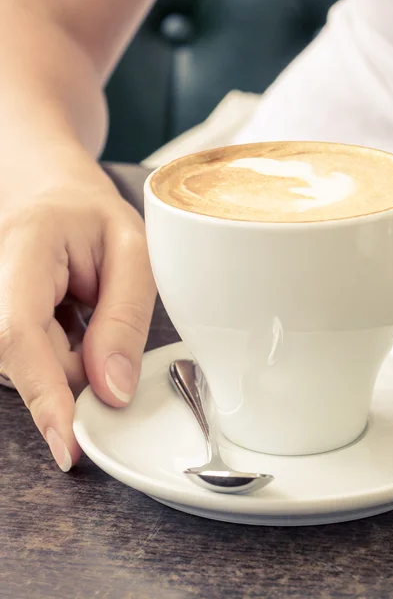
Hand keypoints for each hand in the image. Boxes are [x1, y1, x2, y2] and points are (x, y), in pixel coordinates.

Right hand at [0, 172, 155, 469]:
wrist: (50, 191)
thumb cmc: (94, 214)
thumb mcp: (133, 251)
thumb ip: (124, 319)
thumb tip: (112, 392)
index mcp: (23, 243)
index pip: (16, 333)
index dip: (41, 395)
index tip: (66, 445)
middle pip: (25, 359)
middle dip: (76, 373)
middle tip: (109, 332)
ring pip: (26, 365)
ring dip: (71, 360)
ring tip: (88, 308)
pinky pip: (26, 358)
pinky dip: (62, 354)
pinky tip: (73, 316)